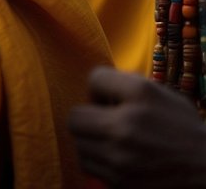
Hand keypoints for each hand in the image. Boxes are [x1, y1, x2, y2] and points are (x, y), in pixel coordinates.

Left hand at [68, 66, 205, 186]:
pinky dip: (97, 160)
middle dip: (87, 117)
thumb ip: (127, 85)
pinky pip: (88, 165)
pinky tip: (114, 157)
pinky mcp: (120, 181)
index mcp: (141, 95)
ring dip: (90, 140)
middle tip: (103, 122)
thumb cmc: (183, 129)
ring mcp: (121, 156)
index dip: (100, 89)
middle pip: (75, 117)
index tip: (109, 100)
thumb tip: (96, 90)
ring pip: (79, 144)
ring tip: (110, 141)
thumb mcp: (162, 94)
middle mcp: (127, 124)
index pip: (95, 79)